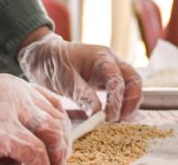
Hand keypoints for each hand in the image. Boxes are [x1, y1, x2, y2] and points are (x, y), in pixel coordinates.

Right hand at [0, 75, 69, 164]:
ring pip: (53, 133)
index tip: (56, 146)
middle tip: (57, 162)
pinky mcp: (2, 134)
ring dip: (55, 155)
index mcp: (12, 86)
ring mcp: (11, 112)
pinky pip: (35, 152)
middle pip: (58, 119)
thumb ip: (4, 121)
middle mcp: (17, 94)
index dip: (59, 128)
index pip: (52, 104)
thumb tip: (17, 155)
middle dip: (61, 144)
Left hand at [18, 33, 141, 121]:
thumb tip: (97, 113)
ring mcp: (110, 71)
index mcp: (101, 57)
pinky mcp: (105, 81)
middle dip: (131, 101)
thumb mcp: (65, 78)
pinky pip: (120, 91)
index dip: (117, 98)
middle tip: (118, 120)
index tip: (110, 117)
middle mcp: (111, 62)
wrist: (44, 56)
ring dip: (127, 104)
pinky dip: (120, 104)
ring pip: (130, 86)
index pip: (117, 77)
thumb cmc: (54, 62)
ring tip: (116, 120)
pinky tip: (112, 115)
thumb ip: (82, 94)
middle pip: (133, 79)